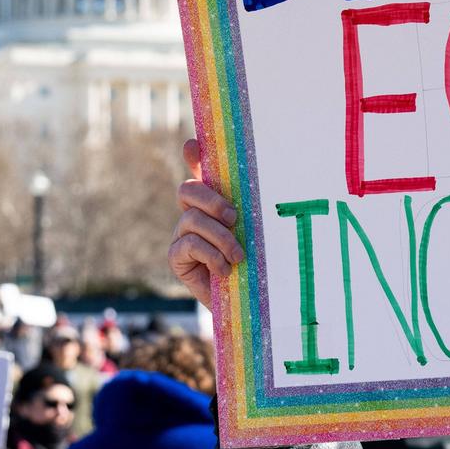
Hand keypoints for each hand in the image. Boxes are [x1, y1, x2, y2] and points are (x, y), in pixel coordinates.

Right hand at [169, 139, 244, 305]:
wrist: (250, 303)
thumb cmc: (259, 265)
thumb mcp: (260, 234)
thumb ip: (255, 210)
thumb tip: (272, 178)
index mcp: (215, 204)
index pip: (201, 173)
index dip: (195, 157)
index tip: (193, 145)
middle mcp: (195, 214)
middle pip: (188, 190)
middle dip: (211, 199)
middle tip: (235, 217)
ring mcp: (182, 234)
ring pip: (191, 219)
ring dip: (220, 237)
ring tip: (239, 255)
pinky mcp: (176, 257)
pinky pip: (187, 245)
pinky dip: (210, 255)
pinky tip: (225, 269)